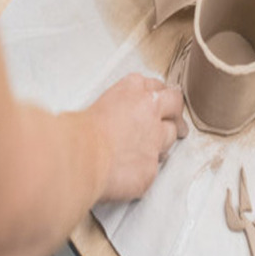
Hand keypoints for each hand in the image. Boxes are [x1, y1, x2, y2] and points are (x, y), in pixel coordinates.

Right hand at [87, 73, 187, 202]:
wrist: (81, 157)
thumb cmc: (79, 132)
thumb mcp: (97, 104)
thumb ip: (118, 106)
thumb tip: (117, 117)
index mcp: (133, 89)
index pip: (156, 86)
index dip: (159, 94)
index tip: (159, 98)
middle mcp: (149, 111)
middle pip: (175, 104)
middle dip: (176, 112)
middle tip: (175, 119)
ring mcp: (155, 139)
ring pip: (171, 136)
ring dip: (164, 141)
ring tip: (152, 146)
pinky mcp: (153, 166)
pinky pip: (155, 166)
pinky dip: (145, 168)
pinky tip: (133, 169)